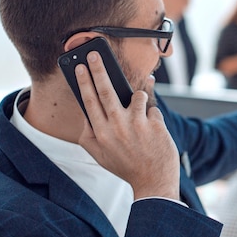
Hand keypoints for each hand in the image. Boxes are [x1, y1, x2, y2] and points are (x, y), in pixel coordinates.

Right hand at [75, 51, 179, 200]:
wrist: (153, 181)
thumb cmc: (126, 166)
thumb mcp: (99, 155)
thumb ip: (89, 134)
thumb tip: (86, 110)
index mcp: (100, 134)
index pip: (89, 101)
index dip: (84, 81)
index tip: (81, 66)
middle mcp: (116, 127)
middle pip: (106, 90)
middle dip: (99, 70)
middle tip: (95, 55)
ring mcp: (136, 124)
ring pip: (136, 95)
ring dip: (139, 98)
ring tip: (140, 114)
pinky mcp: (155, 124)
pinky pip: (152, 107)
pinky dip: (153, 114)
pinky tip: (153, 127)